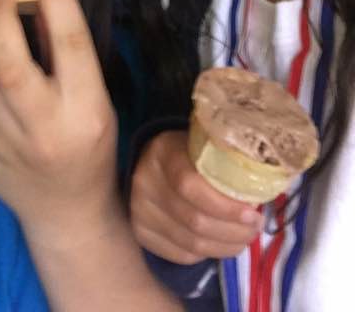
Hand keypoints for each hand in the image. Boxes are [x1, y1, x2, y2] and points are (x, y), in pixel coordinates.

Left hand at [0, 0, 119, 251]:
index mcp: (85, 111)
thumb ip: (68, 52)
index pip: (68, 43)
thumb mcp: (96, 98)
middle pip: (9, 58)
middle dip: (0, 14)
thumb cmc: (89, 143)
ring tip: (0, 14)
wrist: (63, 211)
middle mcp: (44, 127)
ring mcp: (5, 140)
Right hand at [130, 130, 262, 262]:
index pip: (191, 186)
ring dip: (225, 247)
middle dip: (233, 231)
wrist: (149, 161)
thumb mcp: (201, 146)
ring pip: (191, 243)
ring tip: (243, 239)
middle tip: (254, 229)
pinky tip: (219, 244)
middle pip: (194, 221)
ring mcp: (139, 210)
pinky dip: (206, 254)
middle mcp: (144, 182)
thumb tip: (261, 190)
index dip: (225, 206)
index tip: (253, 214)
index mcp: (163, 153)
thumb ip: (223, 163)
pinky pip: (181, 255)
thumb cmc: (186, 153)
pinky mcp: (140, 233)